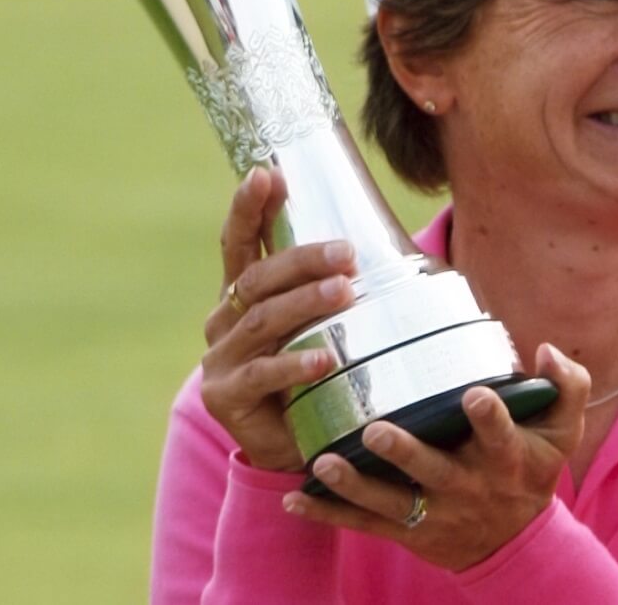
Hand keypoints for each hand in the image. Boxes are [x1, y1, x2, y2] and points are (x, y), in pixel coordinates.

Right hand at [201, 167, 357, 471]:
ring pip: (264, 319)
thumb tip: (397, 246)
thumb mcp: (320, 325)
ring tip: (343, 292)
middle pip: (260, 276)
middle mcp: (224, 318)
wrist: (291, 445)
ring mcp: (221, 357)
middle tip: (345, 252)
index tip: (266, 173)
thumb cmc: (314, 373)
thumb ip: (335, 288)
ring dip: (306, 303)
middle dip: (301, 259)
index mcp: (242, 294)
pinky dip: (296, 363)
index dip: (250, 207)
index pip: (241, 242)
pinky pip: (263, 373)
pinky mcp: (226, 395)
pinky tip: (325, 358)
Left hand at [281, 343, 590, 570]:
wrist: (515, 544)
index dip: (490, 418)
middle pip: (435, 472)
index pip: (502, 438)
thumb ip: (567, 385)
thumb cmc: (534, 469)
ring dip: (356, 485)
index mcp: (508, 459)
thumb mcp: (563, 431)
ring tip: (325, 462)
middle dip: (406, 452)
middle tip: (377, 428)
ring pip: (392, 502)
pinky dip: (329, 512)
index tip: (475, 394)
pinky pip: (364, 524)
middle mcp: (468, 488)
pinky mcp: (408, 532)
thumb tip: (546, 348)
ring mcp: (435, 513)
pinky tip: (295, 496)